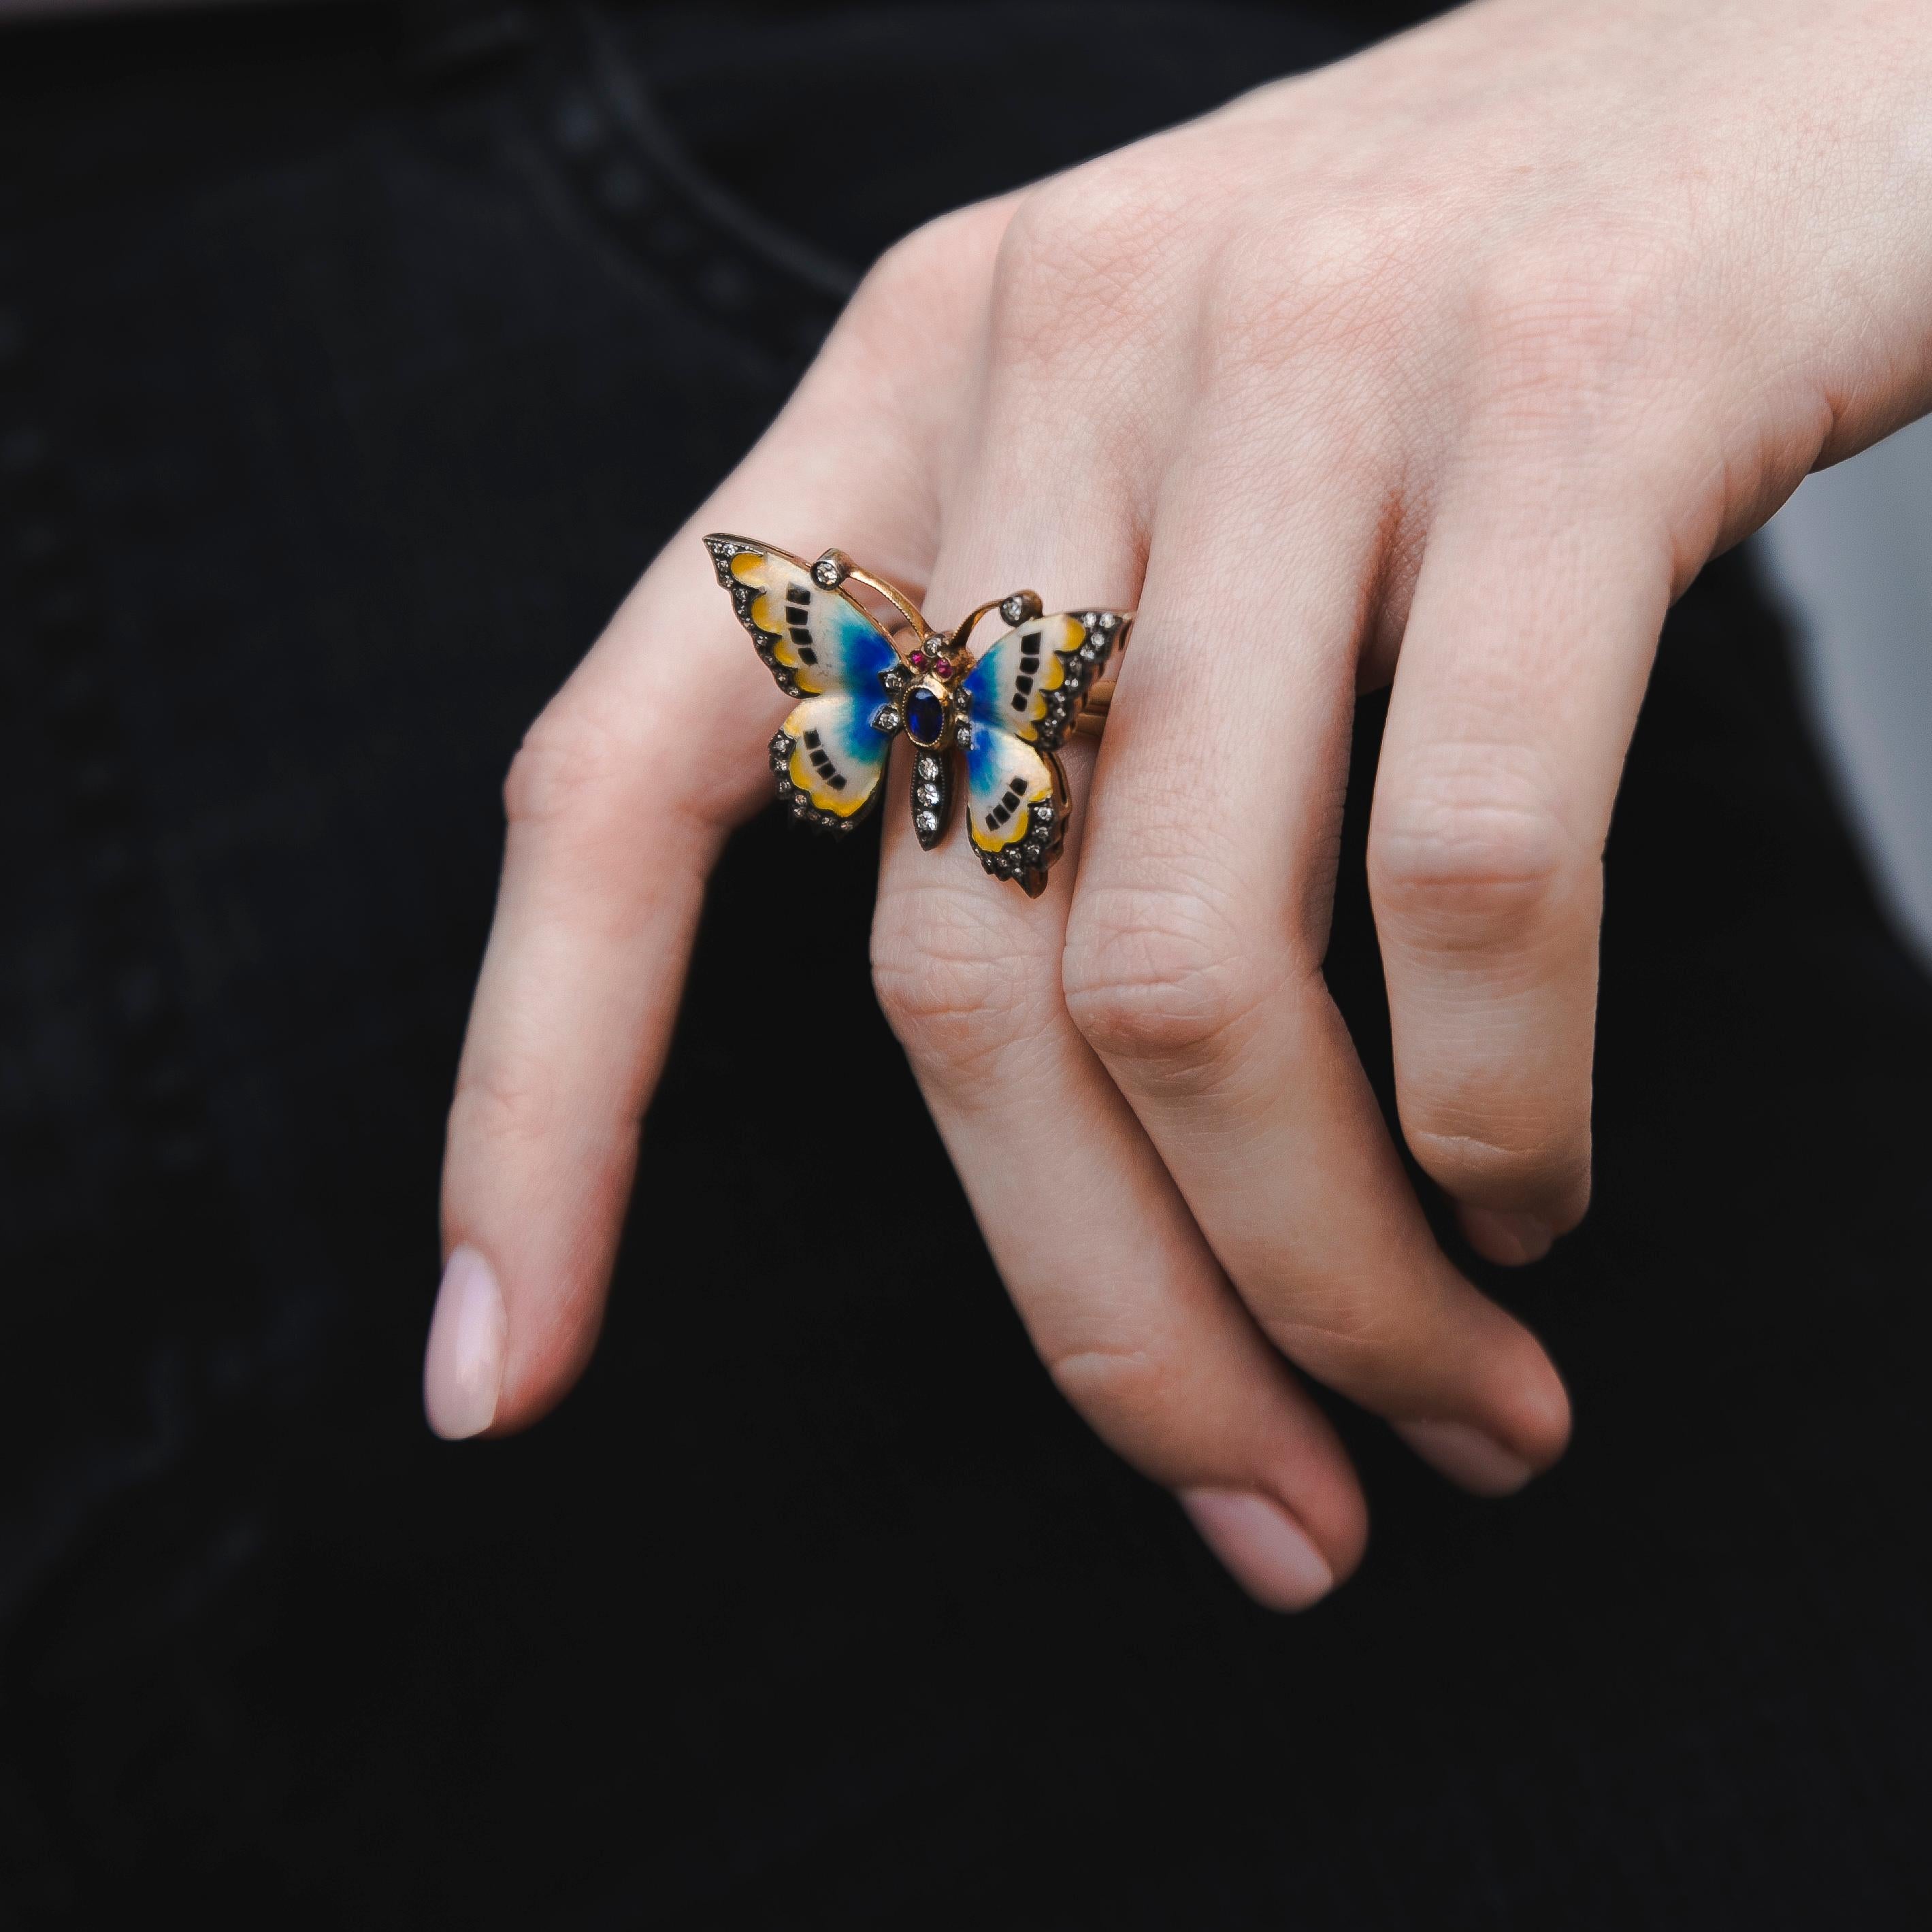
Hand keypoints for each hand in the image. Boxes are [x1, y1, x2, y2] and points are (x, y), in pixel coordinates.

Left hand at [431, 0, 1931, 1605]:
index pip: (610, 783)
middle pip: (955, 983)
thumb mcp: (1163, 483)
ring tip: (1445, 1390)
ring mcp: (1304, 374)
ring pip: (1192, 973)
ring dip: (1319, 1269)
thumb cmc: (1445, 329)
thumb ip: (1050, 735)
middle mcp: (1054, 371)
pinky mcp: (1564, 402)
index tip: (493, 1379)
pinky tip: (1525, 1187)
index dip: (526, 1106)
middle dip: (1110, 1325)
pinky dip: (1493, 1106)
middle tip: (1266, 1508)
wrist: (1769, 39)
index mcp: (901, 398)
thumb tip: (1063, 1125)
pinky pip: (1466, 872)